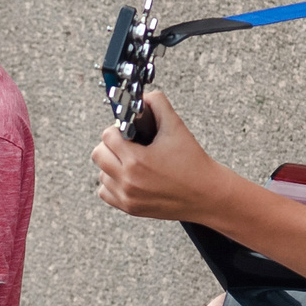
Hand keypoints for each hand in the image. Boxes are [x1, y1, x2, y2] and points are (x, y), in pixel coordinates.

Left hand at [93, 93, 229, 221]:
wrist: (207, 194)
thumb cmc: (193, 163)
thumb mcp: (176, 128)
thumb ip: (158, 104)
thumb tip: (143, 97)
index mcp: (136, 160)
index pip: (108, 136)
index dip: (118, 129)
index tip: (129, 131)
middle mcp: (128, 181)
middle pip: (98, 155)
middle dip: (111, 145)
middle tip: (127, 144)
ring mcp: (127, 197)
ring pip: (101, 174)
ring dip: (111, 165)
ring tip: (130, 161)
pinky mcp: (130, 208)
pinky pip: (105, 192)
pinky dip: (112, 183)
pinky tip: (128, 176)